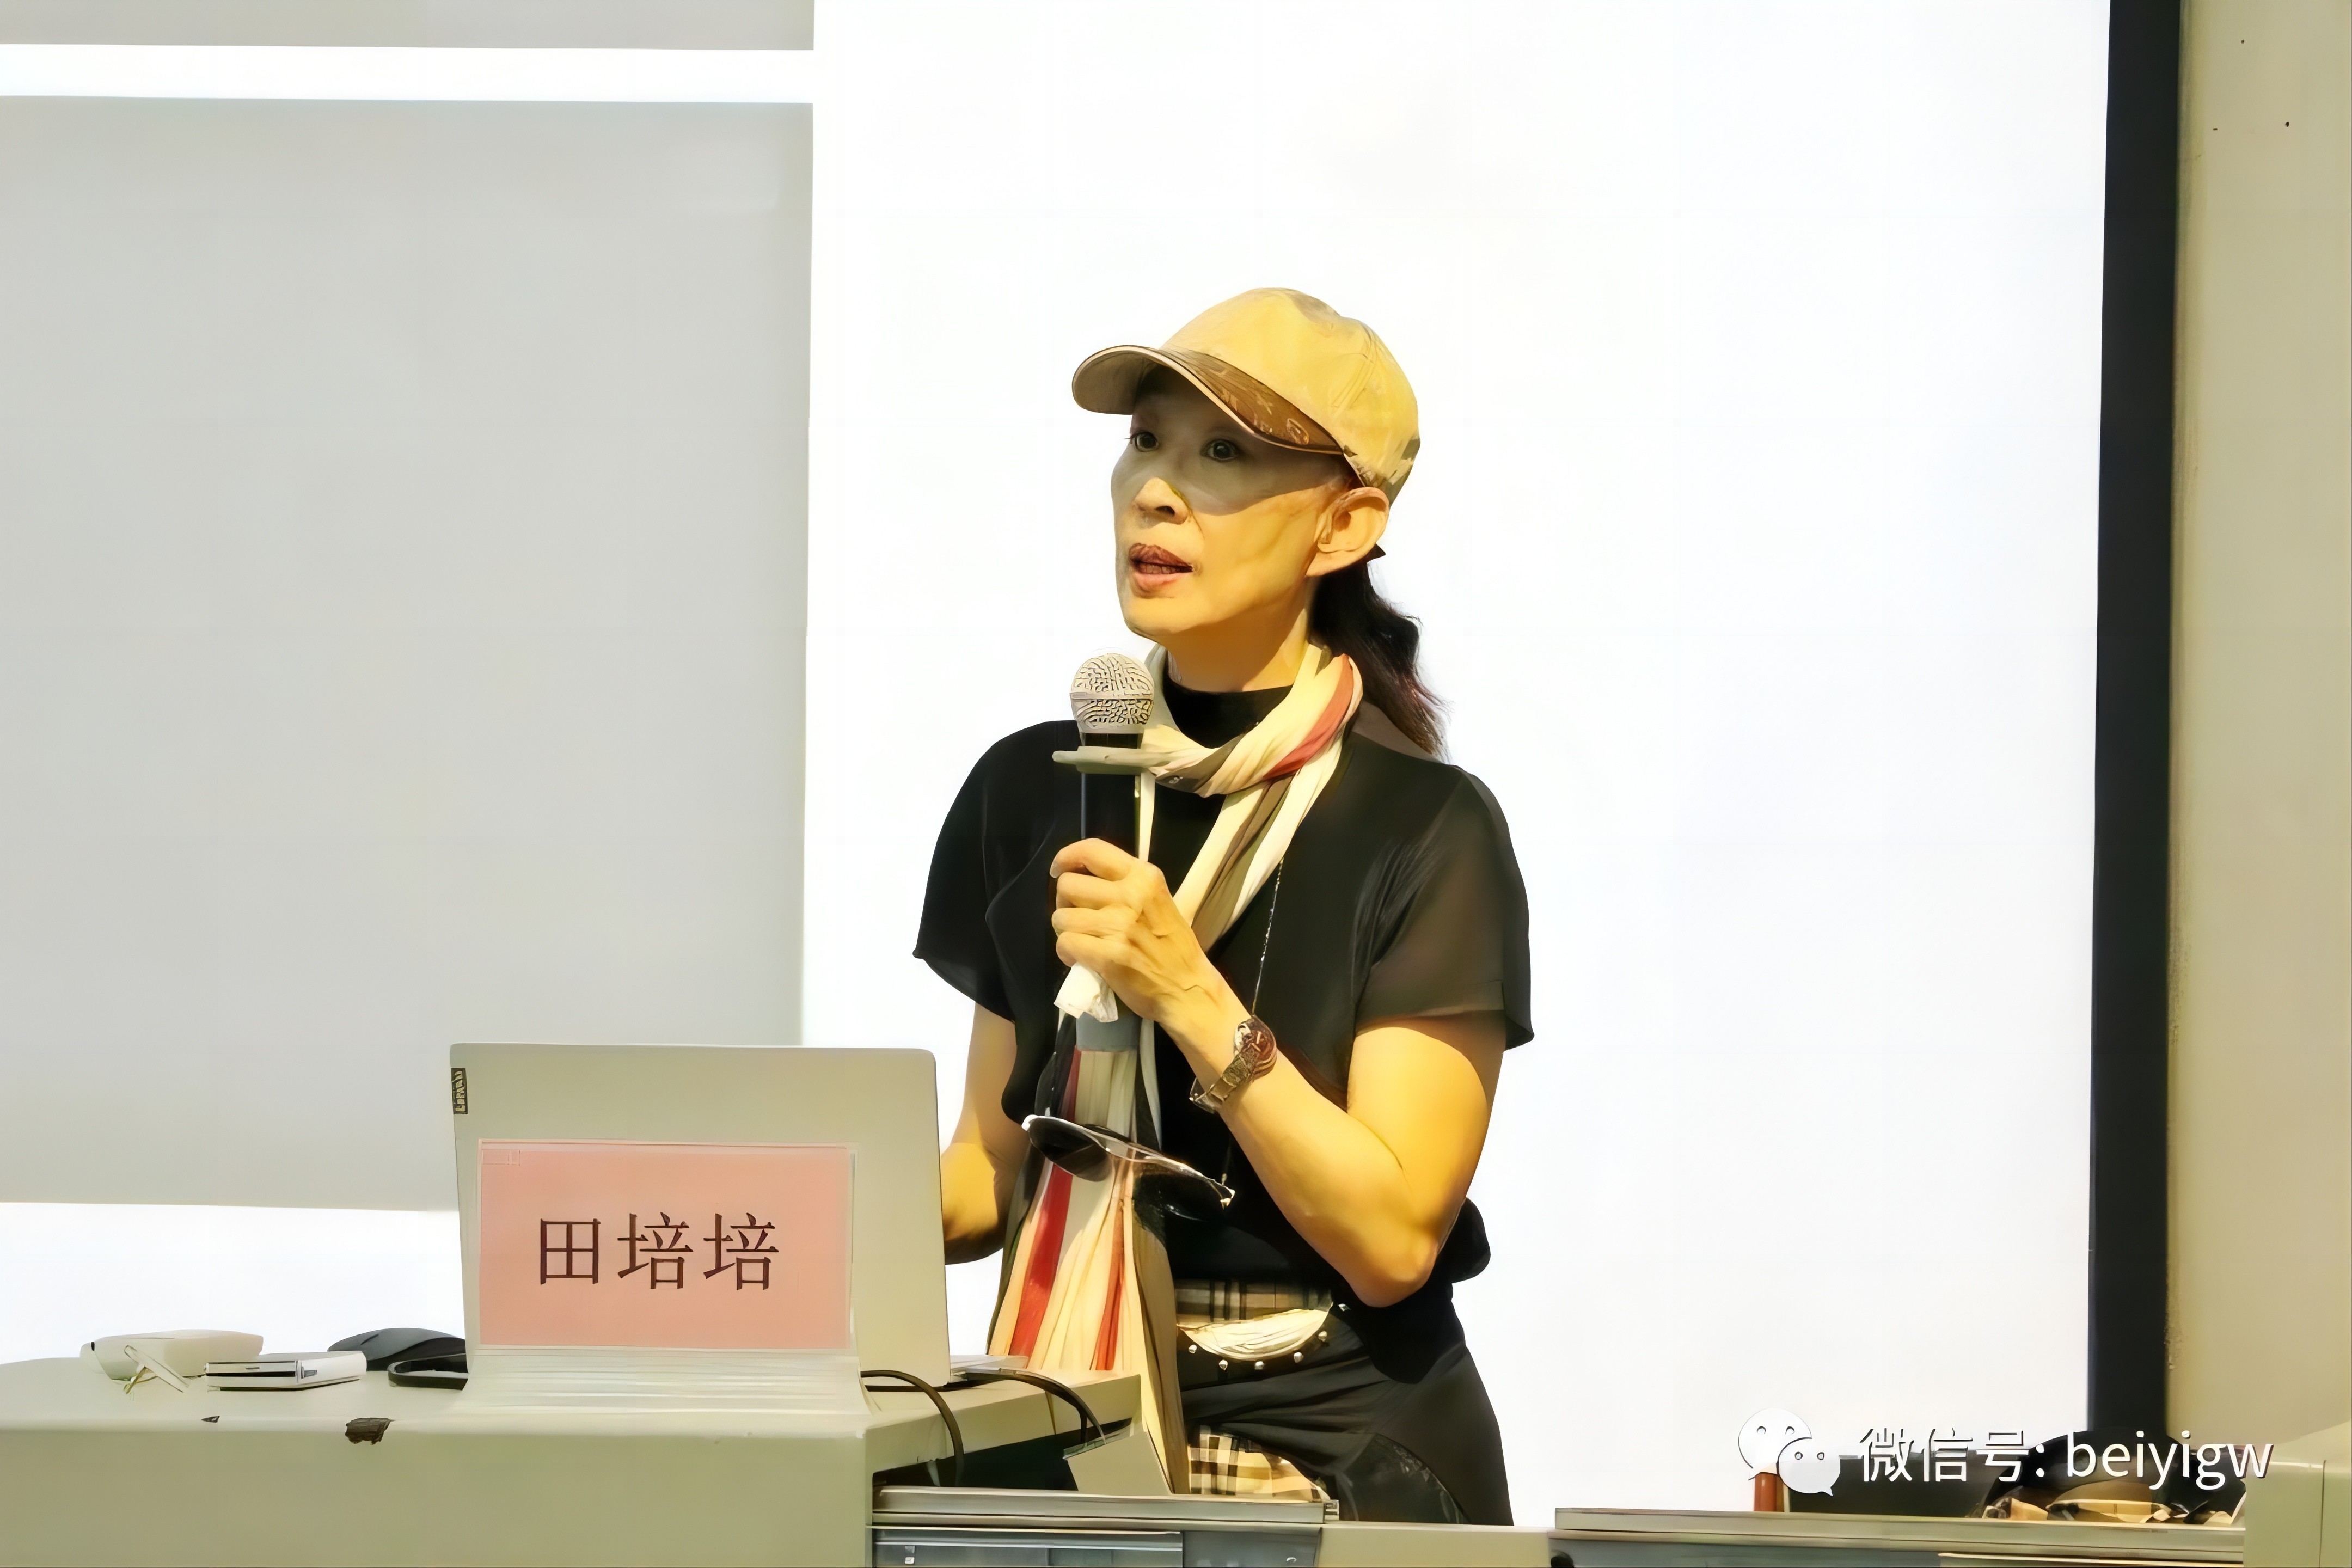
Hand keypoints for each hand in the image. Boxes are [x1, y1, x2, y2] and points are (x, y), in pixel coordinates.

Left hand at [1050, 839, 1242, 1046]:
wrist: (1188, 989)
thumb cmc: (1173, 947)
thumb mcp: (1158, 901)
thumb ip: (1126, 885)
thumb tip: (1083, 878)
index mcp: (1144, 877)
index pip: (1093, 850)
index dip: (1066, 857)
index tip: (1059, 869)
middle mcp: (1131, 895)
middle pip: (1068, 885)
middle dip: (1064, 902)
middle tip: (1078, 918)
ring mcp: (1119, 926)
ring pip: (1061, 917)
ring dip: (1066, 931)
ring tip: (1083, 941)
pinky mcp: (1109, 955)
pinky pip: (1065, 943)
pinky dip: (1067, 953)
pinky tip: (1081, 959)